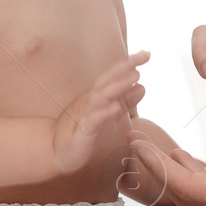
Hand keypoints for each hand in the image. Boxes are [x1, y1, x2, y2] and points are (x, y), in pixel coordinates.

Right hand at [52, 51, 147, 174]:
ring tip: (136, 75)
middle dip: (125, 66)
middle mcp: (91, 100)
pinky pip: (93, 120)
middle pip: (108, 80)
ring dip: (119, 85)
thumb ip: (125, 101)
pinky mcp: (83, 131)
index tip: (146, 53)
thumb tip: (142, 86)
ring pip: (102, 96)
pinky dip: (104, 112)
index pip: (114, 76)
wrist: (58, 151)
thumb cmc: (84, 130)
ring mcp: (85, 114)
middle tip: (144, 54)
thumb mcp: (109, 114)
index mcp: (97, 95)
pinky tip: (115, 106)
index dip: (129, 65)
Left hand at [125, 130, 205, 205]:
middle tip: (123, 140)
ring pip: (197, 193)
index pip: (192, 188)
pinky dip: (194, 174)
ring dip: (168, 172)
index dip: (159, 168)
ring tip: (143, 148)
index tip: (133, 142)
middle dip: (152, 169)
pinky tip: (183, 160)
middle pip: (185, 193)